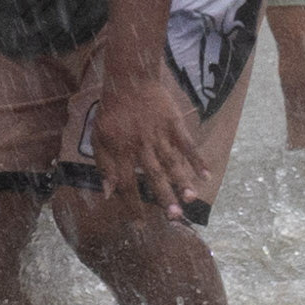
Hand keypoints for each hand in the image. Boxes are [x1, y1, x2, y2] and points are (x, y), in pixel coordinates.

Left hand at [78, 63, 202, 216]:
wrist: (129, 79)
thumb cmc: (112, 112)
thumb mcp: (98, 138)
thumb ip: (103, 166)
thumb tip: (107, 194)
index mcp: (120, 150)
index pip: (126, 183)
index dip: (132, 204)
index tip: (139, 224)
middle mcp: (141, 145)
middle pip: (154, 175)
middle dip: (164, 197)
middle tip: (175, 217)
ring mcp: (159, 134)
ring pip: (172, 161)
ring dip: (182, 180)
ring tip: (191, 198)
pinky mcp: (173, 123)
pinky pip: (187, 144)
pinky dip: (197, 159)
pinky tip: (206, 175)